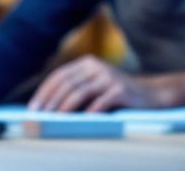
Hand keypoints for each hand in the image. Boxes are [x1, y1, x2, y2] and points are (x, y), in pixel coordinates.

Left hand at [27, 56, 168, 112]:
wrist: (151, 95)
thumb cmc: (117, 95)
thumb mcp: (96, 86)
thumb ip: (77, 89)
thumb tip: (48, 107)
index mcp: (87, 63)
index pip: (60, 76)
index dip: (44, 91)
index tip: (33, 107)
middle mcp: (97, 66)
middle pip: (67, 83)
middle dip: (51, 101)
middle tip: (40, 116)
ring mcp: (109, 77)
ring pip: (81, 92)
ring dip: (65, 107)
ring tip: (55, 119)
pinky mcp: (121, 90)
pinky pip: (101, 101)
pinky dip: (89, 112)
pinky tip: (81, 121)